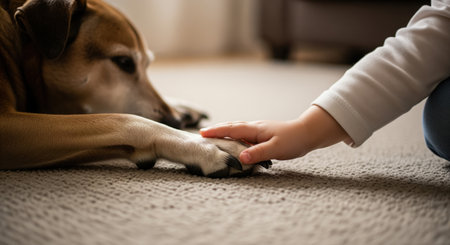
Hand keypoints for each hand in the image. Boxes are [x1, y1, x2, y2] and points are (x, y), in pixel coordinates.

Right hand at [200, 106, 349, 163]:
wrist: (308, 132)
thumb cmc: (293, 140)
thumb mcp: (276, 149)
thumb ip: (258, 153)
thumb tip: (240, 158)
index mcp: (255, 129)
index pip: (231, 129)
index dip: (217, 131)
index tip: (202, 133)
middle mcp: (255, 127)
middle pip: (232, 126)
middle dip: (217, 129)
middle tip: (203, 133)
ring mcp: (259, 130)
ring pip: (238, 129)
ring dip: (225, 131)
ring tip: (214, 135)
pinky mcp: (264, 134)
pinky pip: (244, 133)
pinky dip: (235, 135)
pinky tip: (235, 140)